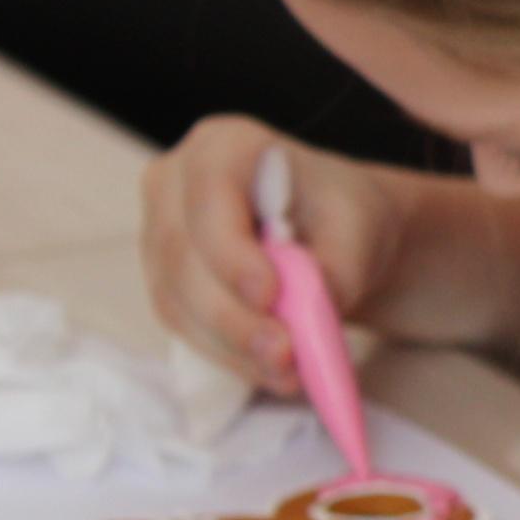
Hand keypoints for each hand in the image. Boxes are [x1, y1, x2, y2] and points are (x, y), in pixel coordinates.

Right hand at [140, 116, 406, 394]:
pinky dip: (227, 356)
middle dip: (233, 316)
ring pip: (177, 299)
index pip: (208, 196)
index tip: (269, 295)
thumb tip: (309, 309)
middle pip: (183, 256)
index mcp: (222, 146)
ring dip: (231, 346)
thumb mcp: (359, 227)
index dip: (230, 251)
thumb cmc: (342, 214)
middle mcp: (174, 184)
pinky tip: (269, 373)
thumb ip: (337, 264)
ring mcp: (159, 234)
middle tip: (285, 355)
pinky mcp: (166, 282)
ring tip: (288, 374)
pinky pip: (184, 325)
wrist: (333, 234)